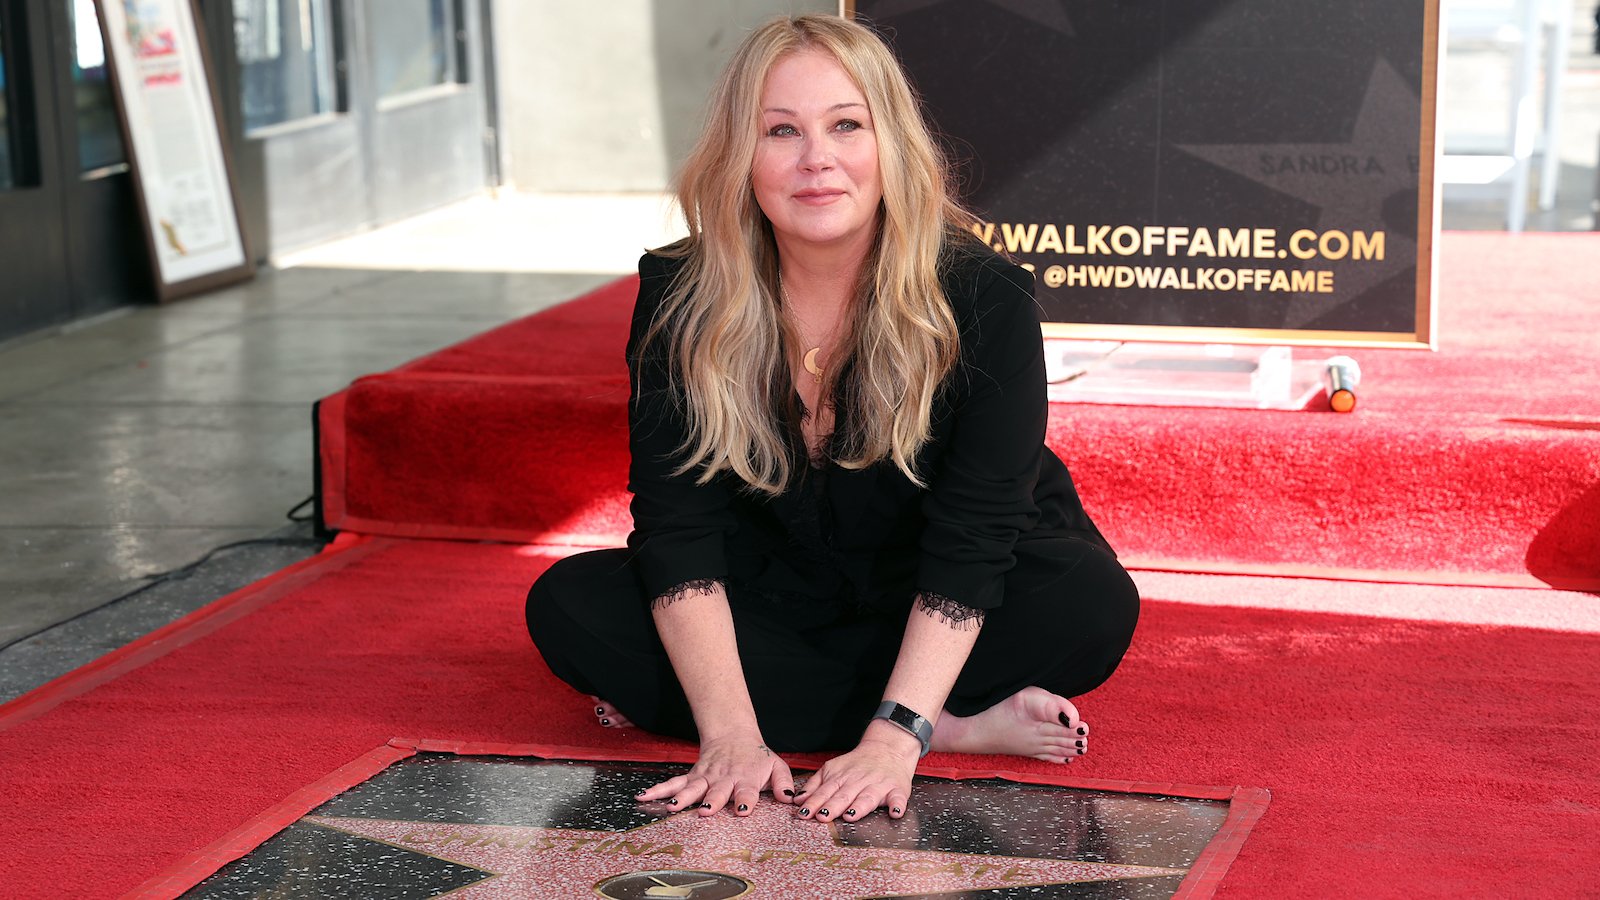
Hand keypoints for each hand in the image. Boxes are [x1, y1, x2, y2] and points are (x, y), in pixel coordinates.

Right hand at [634, 736, 794, 816]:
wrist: (733, 735)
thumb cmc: (756, 757)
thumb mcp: (776, 766)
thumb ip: (783, 783)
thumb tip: (789, 798)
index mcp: (746, 778)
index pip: (747, 791)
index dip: (745, 800)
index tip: (742, 810)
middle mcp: (723, 779)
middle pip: (717, 791)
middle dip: (712, 801)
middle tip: (706, 811)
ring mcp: (705, 778)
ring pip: (692, 788)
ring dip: (682, 798)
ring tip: (670, 808)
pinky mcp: (692, 776)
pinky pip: (673, 784)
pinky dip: (658, 790)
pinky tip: (643, 797)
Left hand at [795, 720, 919, 822]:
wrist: (887, 748)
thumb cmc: (857, 764)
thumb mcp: (832, 769)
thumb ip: (815, 785)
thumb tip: (798, 800)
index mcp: (842, 777)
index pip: (825, 791)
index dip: (814, 802)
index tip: (804, 812)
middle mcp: (859, 781)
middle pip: (844, 795)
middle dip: (832, 806)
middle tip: (822, 816)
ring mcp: (878, 786)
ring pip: (867, 798)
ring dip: (859, 807)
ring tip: (850, 815)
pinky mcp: (897, 790)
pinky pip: (898, 798)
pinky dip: (897, 805)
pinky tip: (895, 812)